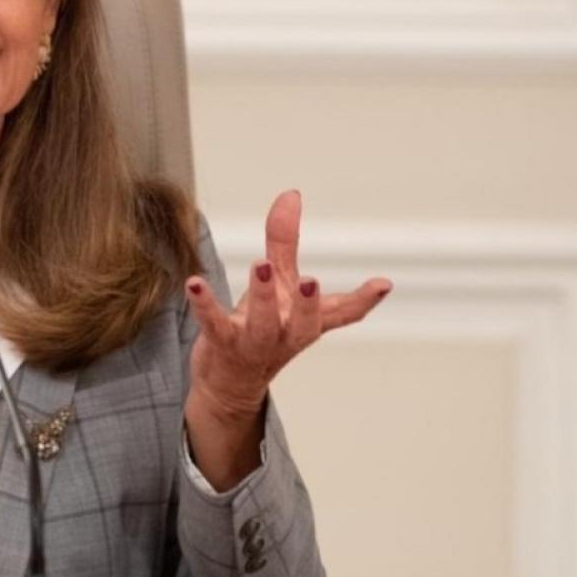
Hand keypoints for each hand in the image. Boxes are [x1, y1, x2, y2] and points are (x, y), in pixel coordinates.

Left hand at [183, 190, 391, 489]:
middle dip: (308, 304)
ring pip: (261, 326)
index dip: (362, 301)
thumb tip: (291, 193)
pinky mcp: (222, 345)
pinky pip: (213, 325)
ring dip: (262, 297)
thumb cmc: (261, 327)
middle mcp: (285, 335)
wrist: (228, 382)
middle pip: (303, 324)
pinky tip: (194, 284)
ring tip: (261, 266)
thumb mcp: (279, 284)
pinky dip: (205, 304)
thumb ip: (283, 241)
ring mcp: (255, 344)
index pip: (341, 314)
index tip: (382, 284)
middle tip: (311, 280)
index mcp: (306, 322)